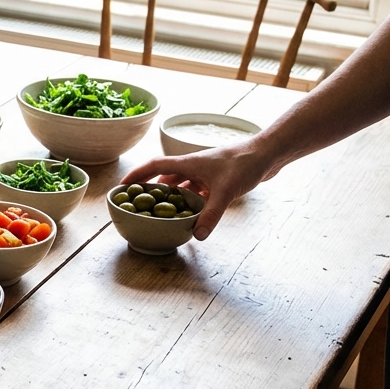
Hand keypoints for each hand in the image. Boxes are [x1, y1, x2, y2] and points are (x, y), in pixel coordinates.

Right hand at [120, 142, 278, 240]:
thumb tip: (196, 235)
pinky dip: (190, 200)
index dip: (135, 175)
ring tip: (161, 212)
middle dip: (150, 189)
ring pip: (180, 184)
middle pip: (164, 176)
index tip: (120, 186)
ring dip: (171, 196)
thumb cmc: (245, 163)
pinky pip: (195, 190)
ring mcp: (205, 172)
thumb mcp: (225, 191)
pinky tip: (191, 212)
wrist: (269, 153)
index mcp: (187, 163)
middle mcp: (193, 166)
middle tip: (138, 203)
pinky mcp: (216, 178)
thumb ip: (211, 214)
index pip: (153, 166)